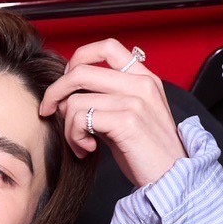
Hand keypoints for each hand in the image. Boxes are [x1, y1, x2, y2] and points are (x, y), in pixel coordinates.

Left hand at [39, 40, 187, 190]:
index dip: (78, 59)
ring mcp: (135, 100)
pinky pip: (81, 119)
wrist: (173, 177)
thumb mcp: (128, 116)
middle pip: (80, 70)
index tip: (66, 84)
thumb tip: (64, 97)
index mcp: (144, 77)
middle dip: (55, 92)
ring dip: (67, 127)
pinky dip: (75, 137)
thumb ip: (104, 100)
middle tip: (49, 111)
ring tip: (79, 144)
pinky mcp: (128, 121)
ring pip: (75, 100)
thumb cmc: (146, 151)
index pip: (107, 47)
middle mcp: (141, 83)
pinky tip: (87, 149)